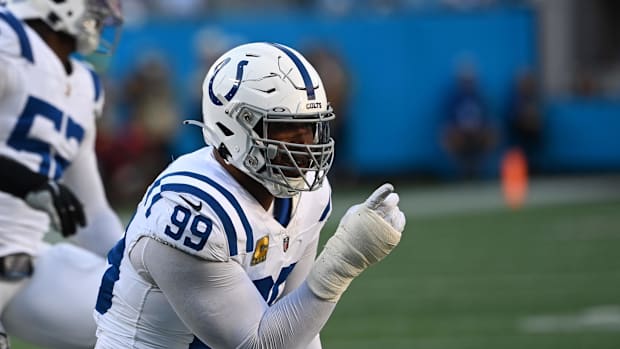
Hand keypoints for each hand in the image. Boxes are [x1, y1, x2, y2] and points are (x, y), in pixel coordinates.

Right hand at [25, 181, 85, 236]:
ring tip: (66, 235)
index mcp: (68, 194)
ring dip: (65, 225)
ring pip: (63, 213)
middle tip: (74, 234)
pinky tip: (58, 229)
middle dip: (73, 223)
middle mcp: (64, 195)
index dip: (82, 216)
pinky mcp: (45, 201)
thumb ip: (72, 200)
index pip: (78, 206)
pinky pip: (53, 212)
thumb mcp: (62, 193)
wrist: (31, 184)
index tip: (84, 226)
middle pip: (71, 211)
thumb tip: (84, 206)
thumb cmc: (48, 191)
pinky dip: (56, 221)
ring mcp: (55, 197)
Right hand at [307, 183, 405, 300]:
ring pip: (397, 214)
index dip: (384, 192)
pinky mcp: (391, 240)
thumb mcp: (353, 214)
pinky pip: (400, 225)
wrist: (347, 254)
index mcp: (365, 212)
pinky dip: (399, 219)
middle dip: (393, 200)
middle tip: (393, 198)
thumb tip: (383, 201)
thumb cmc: (348, 231)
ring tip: (390, 212)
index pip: (377, 199)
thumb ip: (368, 205)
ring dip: (395, 210)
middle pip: (391, 205)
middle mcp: (377, 221)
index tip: (390, 188)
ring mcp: (385, 231)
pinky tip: (396, 218)